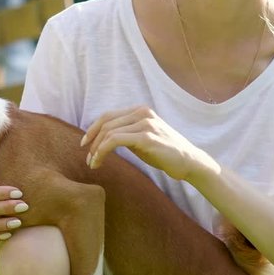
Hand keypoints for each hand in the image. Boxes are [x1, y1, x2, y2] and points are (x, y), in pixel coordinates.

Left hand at [81, 106, 217, 180]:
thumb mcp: (141, 138)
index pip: (108, 116)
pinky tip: (99, 162)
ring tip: (93, 163)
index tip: (84, 144)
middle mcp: (142, 113)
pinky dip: (102, 151)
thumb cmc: (164, 152)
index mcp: (140, 111)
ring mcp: (145, 123)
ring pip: (109, 133)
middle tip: (88, 159)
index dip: (92, 129)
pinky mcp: (146, 137)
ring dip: (96, 149)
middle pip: (106, 123)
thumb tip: (102, 138)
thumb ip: (126, 133)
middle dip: (92, 141)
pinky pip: (115, 141)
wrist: (189, 162)